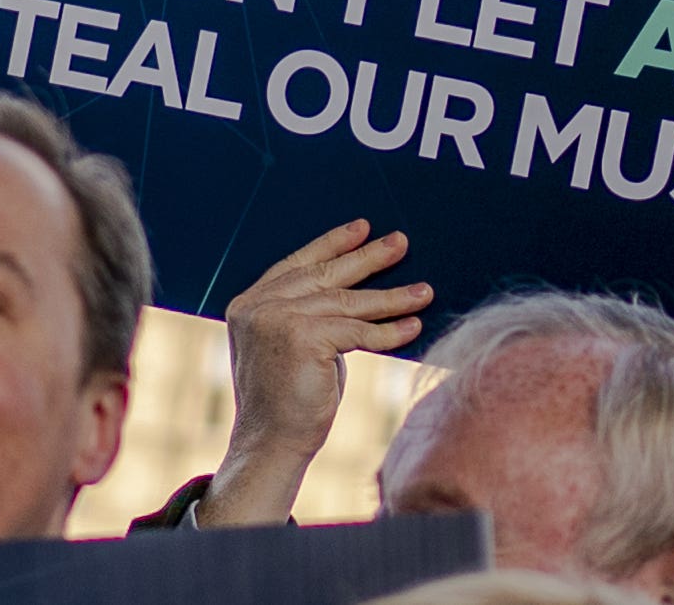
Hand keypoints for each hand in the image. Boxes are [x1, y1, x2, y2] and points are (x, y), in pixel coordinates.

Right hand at [202, 219, 431, 526]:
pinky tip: (412, 326)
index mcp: (249, 303)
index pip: (298, 264)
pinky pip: (358, 330)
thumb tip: (357, 287)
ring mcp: (277, 319)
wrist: (271, 445)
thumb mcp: (294, 344)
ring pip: (348, 303)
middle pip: (326, 275)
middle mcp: (258, 306)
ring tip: (424, 291)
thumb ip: (311, 312)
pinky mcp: (303, 338)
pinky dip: (389, 331)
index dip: (332, 244)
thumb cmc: (288, 399)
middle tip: (402, 242)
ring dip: (392, 297)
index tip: (362, 228)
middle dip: (368, 257)